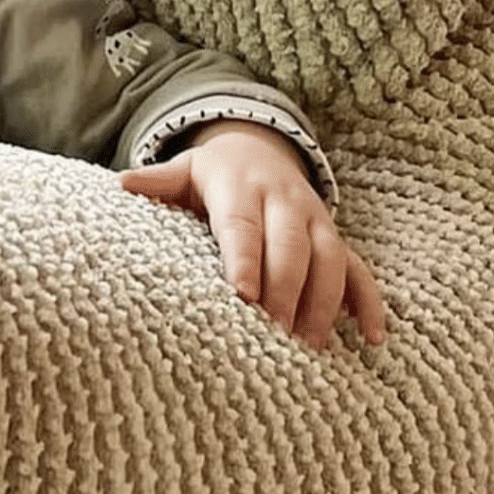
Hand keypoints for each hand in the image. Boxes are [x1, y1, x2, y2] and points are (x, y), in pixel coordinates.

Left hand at [120, 119, 386, 348]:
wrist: (259, 147)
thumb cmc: (212, 174)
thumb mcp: (185, 170)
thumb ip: (158, 181)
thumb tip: (122, 182)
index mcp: (242, 187)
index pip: (243, 226)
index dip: (245, 259)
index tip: (242, 295)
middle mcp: (286, 202)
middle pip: (291, 248)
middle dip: (286, 290)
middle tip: (275, 333)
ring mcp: (317, 222)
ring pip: (330, 261)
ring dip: (323, 303)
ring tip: (310, 346)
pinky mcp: (337, 240)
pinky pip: (360, 271)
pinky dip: (369, 304)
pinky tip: (370, 339)